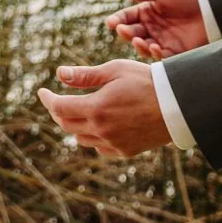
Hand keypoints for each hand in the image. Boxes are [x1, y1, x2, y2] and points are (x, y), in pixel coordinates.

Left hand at [36, 60, 170, 157]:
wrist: (180, 105)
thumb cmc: (147, 81)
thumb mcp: (115, 70)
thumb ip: (85, 75)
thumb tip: (59, 74)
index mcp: (96, 108)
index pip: (59, 108)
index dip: (47, 99)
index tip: (41, 91)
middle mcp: (102, 130)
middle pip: (66, 125)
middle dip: (58, 111)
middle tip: (56, 100)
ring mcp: (113, 143)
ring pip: (82, 138)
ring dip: (75, 125)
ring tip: (79, 110)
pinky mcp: (125, 151)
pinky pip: (100, 148)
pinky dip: (93, 137)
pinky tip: (99, 125)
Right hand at [104, 0, 206, 60]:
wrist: (210, 8)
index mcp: (147, 12)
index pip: (127, 18)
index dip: (118, 20)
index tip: (110, 23)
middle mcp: (152, 28)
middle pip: (132, 34)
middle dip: (126, 33)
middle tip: (124, 31)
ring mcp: (162, 41)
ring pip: (144, 48)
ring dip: (139, 45)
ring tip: (139, 40)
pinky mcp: (174, 52)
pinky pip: (161, 57)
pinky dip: (156, 54)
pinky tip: (155, 47)